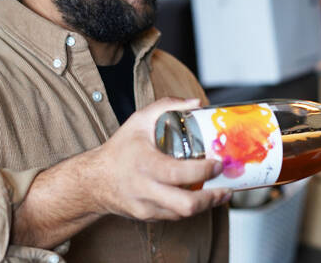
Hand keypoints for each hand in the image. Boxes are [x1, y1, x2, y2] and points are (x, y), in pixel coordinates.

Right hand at [90, 97, 230, 220]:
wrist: (94, 181)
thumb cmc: (120, 149)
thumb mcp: (139, 120)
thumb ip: (168, 106)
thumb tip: (196, 103)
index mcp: (144, 164)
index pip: (177, 173)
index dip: (202, 171)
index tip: (218, 163)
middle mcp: (145, 189)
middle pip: (184, 205)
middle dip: (211, 198)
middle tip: (226, 186)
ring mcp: (146, 206)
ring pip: (183, 214)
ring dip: (207, 204)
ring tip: (221, 192)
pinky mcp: (148, 217)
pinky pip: (175, 216)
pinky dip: (191, 207)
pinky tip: (203, 197)